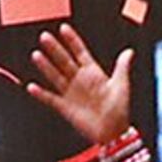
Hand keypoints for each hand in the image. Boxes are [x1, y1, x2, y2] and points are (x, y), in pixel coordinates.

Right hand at [27, 26, 134, 143]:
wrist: (113, 133)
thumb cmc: (120, 110)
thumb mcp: (122, 85)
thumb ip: (122, 67)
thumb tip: (129, 51)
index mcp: (94, 74)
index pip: (80, 52)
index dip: (72, 40)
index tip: (63, 29)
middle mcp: (80, 81)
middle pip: (64, 61)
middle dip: (54, 49)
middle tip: (45, 37)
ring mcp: (71, 93)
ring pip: (55, 76)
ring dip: (45, 66)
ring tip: (36, 55)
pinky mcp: (65, 107)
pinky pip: (50, 99)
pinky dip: (41, 94)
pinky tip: (32, 86)